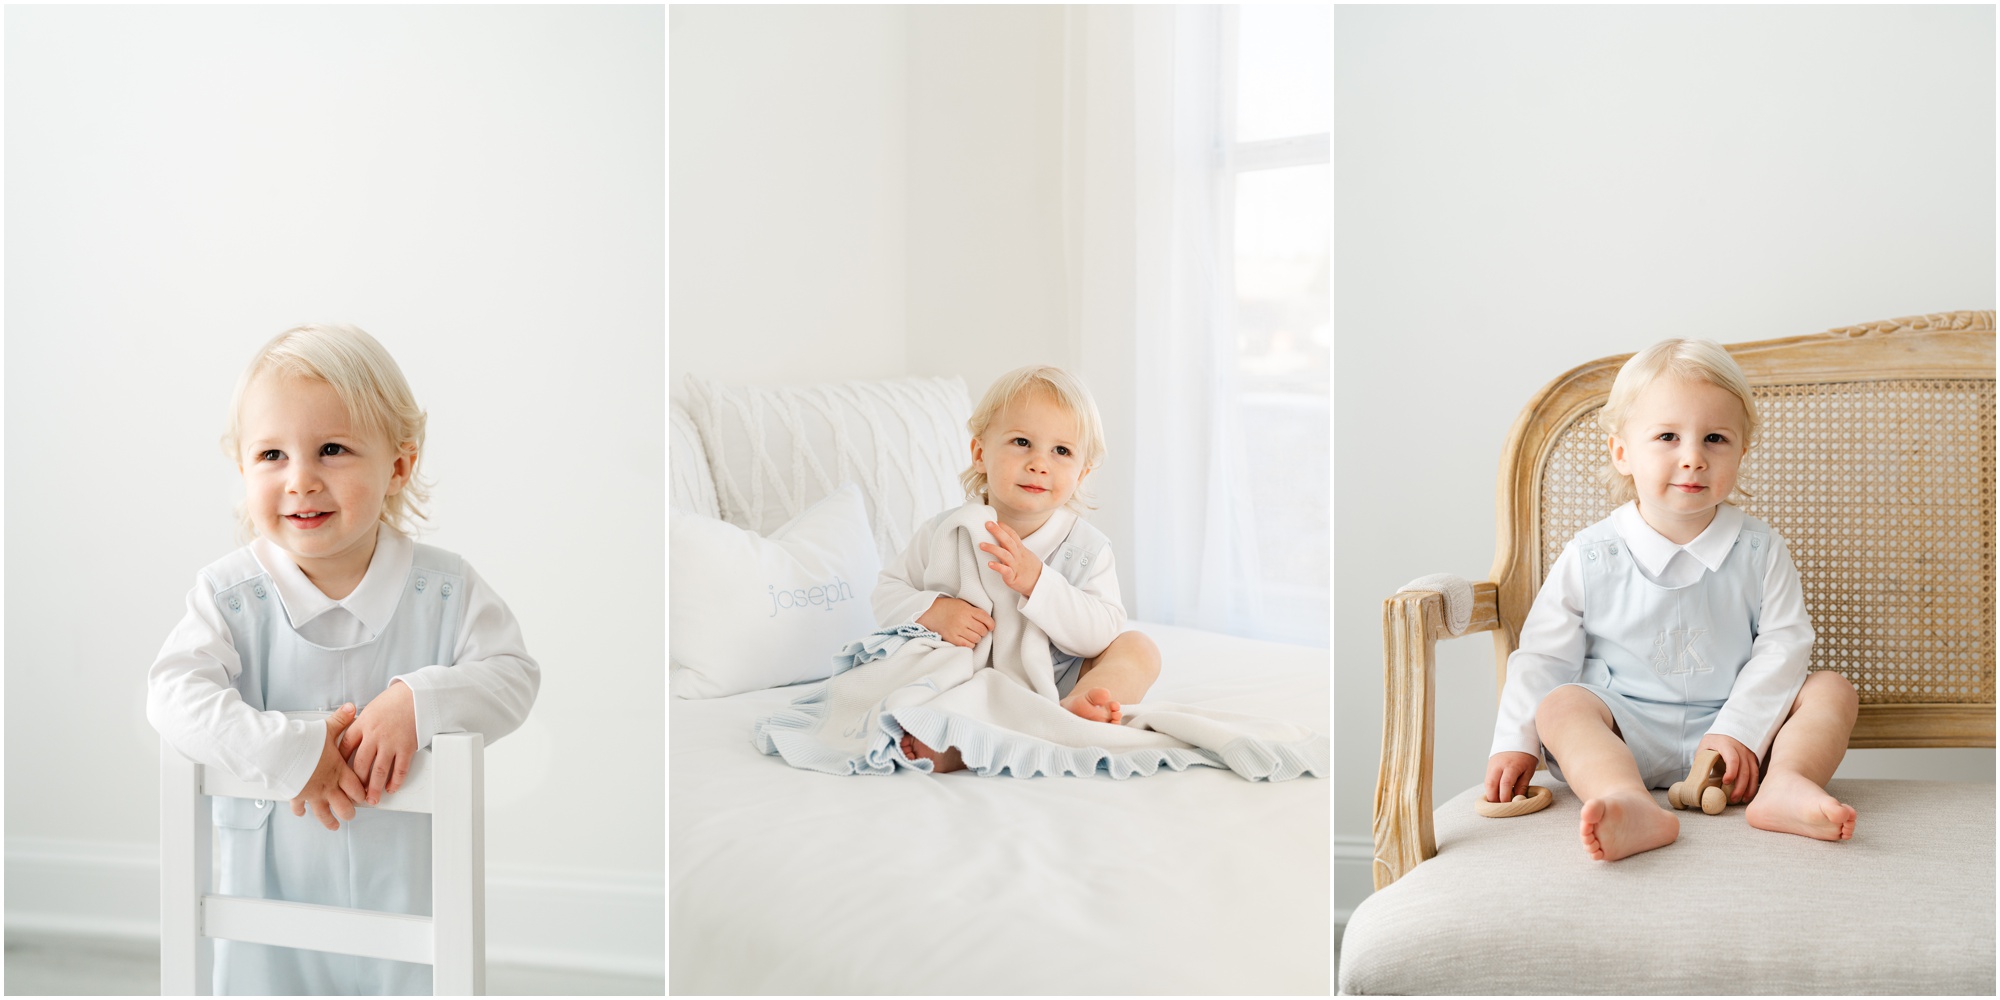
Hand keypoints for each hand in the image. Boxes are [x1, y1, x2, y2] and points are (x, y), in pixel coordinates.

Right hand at [291, 703, 366, 829]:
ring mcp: (312, 793)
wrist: (280, 753)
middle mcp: (327, 786)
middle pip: (344, 806)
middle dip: (350, 811)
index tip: (366, 797)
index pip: (357, 788)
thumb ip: (341, 720)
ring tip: (335, 825)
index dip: (362, 794)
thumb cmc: (304, 742)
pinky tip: (302, 814)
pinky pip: (299, 807)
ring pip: (324, 813)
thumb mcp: (326, 728)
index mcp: (338, 771)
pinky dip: (300, 811)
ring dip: (330, 820)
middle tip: (352, 813)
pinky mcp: (296, 795)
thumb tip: (352, 708)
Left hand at [338, 681, 418, 805]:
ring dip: (374, 789)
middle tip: (355, 794)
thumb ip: (361, 725)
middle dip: (356, 783)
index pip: (345, 748)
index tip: (338, 774)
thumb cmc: (395, 700)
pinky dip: (395, 781)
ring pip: (379, 771)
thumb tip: (353, 740)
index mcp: (362, 724)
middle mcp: (374, 735)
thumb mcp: (371, 709)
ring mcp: (391, 742)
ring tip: (371, 799)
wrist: (418, 695)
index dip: (340, 764)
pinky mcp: (407, 747)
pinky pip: (400, 769)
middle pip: (361, 765)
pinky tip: (392, 788)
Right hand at [917, 596, 993, 647]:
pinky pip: (968, 645)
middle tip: (980, 630)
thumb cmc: (949, 608)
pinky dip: (970, 644)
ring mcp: (957, 629)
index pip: (985, 618)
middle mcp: (962, 619)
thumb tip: (988, 622)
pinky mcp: (952, 638)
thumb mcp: (963, 604)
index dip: (991, 624)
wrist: (931, 612)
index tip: (991, 627)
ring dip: (977, 638)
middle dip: (983, 632)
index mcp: (967, 609)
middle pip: (982, 630)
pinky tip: (967, 640)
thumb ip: (974, 611)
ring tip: (972, 634)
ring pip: (976, 639)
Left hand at [979, 520, 1042, 597]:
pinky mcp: (1013, 577)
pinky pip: (1005, 571)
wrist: (1039, 584)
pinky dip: (998, 567)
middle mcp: (1018, 556)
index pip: (1013, 535)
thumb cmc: (1029, 569)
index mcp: (1020, 550)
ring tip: (982, 545)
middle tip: (988, 524)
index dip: (1005, 528)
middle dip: (998, 532)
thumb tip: (1001, 539)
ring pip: (1005, 555)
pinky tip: (990, 564)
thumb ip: (1013, 547)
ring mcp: (1015, 566)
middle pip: (1008, 541)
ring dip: (993, 548)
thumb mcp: (1024, 555)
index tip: (996, 521)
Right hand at [1485, 751, 1538, 803]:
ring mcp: (1492, 764)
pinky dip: (1490, 788)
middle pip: (1491, 784)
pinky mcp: (1489, 765)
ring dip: (1490, 794)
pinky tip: (1495, 794)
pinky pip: (1487, 779)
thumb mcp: (1528, 770)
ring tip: (1497, 802)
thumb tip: (1517, 798)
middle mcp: (1499, 765)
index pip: (1505, 784)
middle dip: (1493, 798)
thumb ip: (1522, 785)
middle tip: (1499, 808)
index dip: (1505, 797)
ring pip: (1487, 782)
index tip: (1508, 805)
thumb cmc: (1525, 756)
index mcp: (1511, 766)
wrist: (1517, 739)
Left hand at [1697, 732, 1758, 803]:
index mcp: (1727, 745)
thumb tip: (1697, 778)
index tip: (1726, 782)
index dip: (1731, 772)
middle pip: (1744, 770)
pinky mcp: (1753, 760)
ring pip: (1753, 773)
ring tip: (1742, 800)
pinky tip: (1748, 795)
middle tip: (1733, 799)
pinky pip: (1756, 774)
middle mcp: (1741, 750)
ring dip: (1748, 788)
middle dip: (1740, 786)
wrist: (1729, 730)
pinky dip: (1753, 786)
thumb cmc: (1714, 740)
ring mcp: (1749, 755)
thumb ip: (1702, 760)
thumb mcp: (1705, 746)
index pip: (1733, 759)